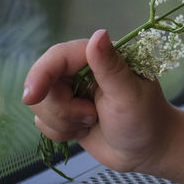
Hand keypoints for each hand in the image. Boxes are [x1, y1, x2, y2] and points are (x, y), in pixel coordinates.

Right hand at [22, 29, 175, 175]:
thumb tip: (98, 34)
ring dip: (62, 122)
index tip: (32, 97)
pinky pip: (42, 122)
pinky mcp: (65, 112)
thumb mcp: (130, 94)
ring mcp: (71, 92)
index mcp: (99, 57)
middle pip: (43, 84)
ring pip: (40, 105)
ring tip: (92, 123)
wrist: (150, 150)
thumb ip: (110, 67)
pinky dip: (60, 132)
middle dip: (62, 109)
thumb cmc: (146, 119)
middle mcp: (81, 70)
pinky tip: (84, 131)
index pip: (57, 57)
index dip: (40, 74)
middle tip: (91, 117)